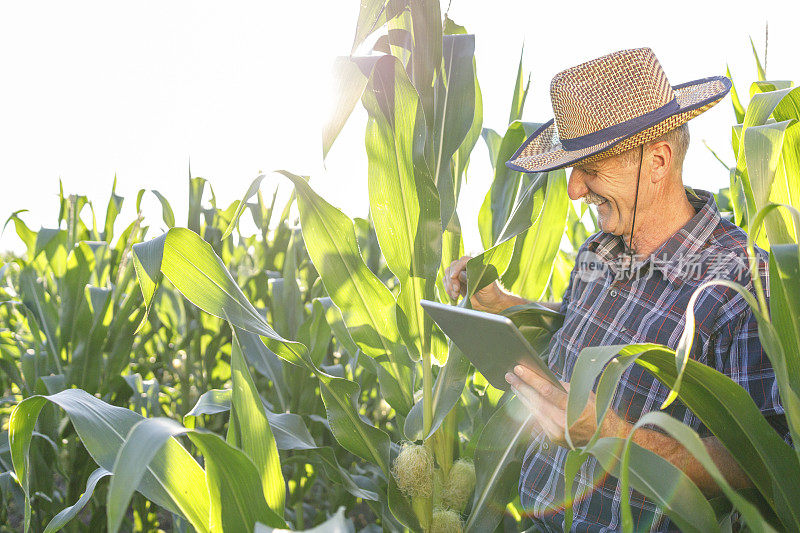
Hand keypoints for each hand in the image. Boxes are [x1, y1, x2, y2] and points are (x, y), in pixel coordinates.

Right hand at [443, 255, 504, 312]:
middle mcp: (467, 268)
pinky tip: (454, 295)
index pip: (463, 260)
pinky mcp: (456, 283)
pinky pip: (446, 281)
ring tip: (456, 295)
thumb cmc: (491, 293)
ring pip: (447, 274)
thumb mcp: (487, 285)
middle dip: (452, 279)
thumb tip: (461, 274)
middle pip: (453, 267)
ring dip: (449, 285)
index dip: (457, 267)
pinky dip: (447, 288)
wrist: (490, 303)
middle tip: (457, 290)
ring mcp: (461, 275)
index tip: (453, 277)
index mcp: (476, 265)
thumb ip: (476, 278)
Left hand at [504, 364, 623, 447]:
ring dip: (523, 397)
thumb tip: (544, 379)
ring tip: (514, 385)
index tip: (519, 369)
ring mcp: (557, 433)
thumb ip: (564, 387)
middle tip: (510, 376)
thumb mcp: (584, 394)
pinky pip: (538, 420)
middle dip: (522, 387)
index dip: (531, 379)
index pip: (546, 391)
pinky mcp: (553, 439)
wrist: (607, 438)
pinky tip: (525, 399)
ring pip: (534, 411)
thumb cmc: (597, 412)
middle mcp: (563, 423)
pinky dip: (531, 408)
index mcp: (573, 409)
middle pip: (536, 401)